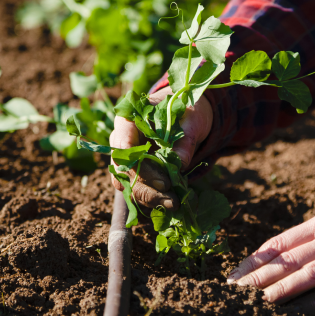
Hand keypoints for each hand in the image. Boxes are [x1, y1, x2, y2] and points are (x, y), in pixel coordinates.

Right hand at [108, 86, 212, 208]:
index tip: (163, 182)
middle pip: (124, 169)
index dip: (140, 167)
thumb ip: (184, 140)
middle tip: (172, 199)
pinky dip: (152, 197)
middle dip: (147, 188)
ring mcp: (127, 157)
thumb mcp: (192, 119)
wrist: (187, 116)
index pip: (123, 145)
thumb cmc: (186, 111)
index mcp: (129, 119)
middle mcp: (122, 139)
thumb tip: (179, 164)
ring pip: (128, 183)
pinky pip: (137, 187)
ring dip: (149, 197)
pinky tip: (170, 203)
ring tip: (174, 204)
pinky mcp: (136, 170)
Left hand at [227, 187, 314, 312]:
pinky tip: (299, 312)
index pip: (281, 241)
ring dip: (282, 290)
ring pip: (309, 274)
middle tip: (234, 293)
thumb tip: (292, 247)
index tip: (236, 274)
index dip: (256, 259)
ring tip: (259, 303)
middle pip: (289, 259)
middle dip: (259, 277)